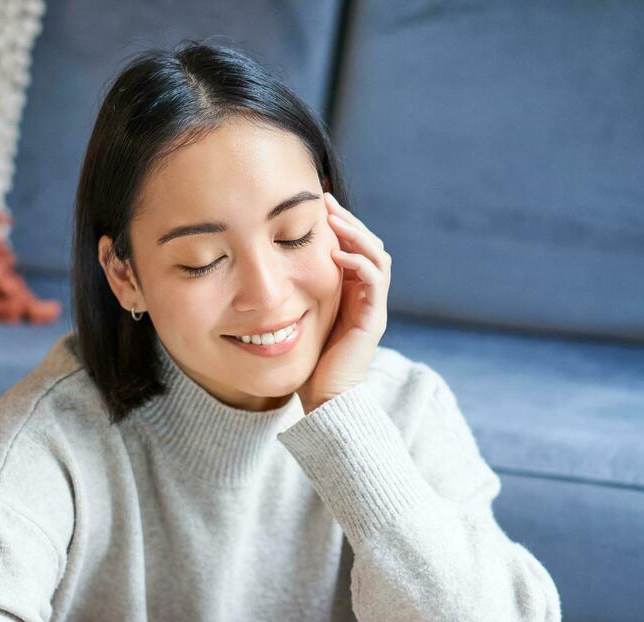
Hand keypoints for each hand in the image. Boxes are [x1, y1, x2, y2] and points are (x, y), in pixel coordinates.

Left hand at [296, 192, 391, 413]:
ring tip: (334, 221)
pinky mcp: (373, 318)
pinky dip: (359, 263)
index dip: (339, 224)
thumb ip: (295, 293)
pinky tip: (337, 254)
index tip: (317, 204)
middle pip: (368, 244)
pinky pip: (375, 281)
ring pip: (377, 256)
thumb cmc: (308, 362)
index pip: (353, 247)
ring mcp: (373, 306)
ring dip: (356, 235)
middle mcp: (366, 295)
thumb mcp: (299, 317)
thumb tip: (265, 268)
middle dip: (348, 220)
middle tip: (326, 201)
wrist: (325, 398)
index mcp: (350, 292)